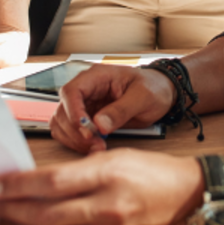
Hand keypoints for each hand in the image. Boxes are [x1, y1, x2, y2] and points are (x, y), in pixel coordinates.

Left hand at [0, 149, 202, 224]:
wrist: (190, 200)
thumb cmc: (152, 173)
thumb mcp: (115, 157)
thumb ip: (75, 171)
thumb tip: (30, 181)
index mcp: (110, 176)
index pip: (50, 183)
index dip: (16, 186)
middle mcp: (109, 209)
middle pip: (44, 215)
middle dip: (7, 209)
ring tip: (0, 217)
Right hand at [50, 64, 175, 153]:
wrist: (162, 93)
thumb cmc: (153, 87)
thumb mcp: (143, 96)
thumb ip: (121, 109)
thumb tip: (99, 124)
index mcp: (97, 76)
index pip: (71, 91)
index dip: (74, 113)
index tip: (87, 131)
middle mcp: (86, 89)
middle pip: (63, 111)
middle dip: (76, 132)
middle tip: (96, 145)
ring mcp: (85, 104)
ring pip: (62, 124)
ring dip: (74, 140)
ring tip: (97, 148)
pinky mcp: (87, 118)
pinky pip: (69, 132)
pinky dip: (76, 143)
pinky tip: (94, 147)